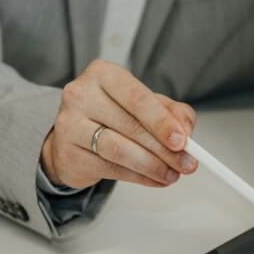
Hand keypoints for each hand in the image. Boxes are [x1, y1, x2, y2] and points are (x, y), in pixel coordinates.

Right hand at [41, 60, 197, 189]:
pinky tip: (153, 179)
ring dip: (152, 166)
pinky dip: (138, 177)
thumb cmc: (112, 114)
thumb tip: (185, 131)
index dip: (162, 121)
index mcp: (103, 74)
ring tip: (171, 174)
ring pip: (119, 150)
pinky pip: (109, 168)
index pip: (137, 97)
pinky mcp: (67, 153)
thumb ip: (171, 112)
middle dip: (164, 149)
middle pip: (131, 125)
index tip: (182, 141)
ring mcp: (69, 124)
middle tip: (186, 163)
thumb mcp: (146, 105)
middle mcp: (81, 95)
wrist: (74, 136)